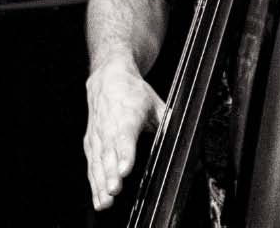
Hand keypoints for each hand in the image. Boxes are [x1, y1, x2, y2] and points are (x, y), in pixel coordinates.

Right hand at [84, 57, 165, 210]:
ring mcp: (98, 135)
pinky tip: (99, 199)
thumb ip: (168, 121)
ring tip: (106, 201)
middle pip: (109, 152)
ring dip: (101, 182)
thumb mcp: (154, 103)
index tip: (126, 170)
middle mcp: (109, 125)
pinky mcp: (90, 143)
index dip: (126, 153)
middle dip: (111, 173)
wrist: (107, 77)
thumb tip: (189, 138)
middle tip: (114, 190)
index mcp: (128, 114)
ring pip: (98, 161)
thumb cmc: (133, 92)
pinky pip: (92, 165)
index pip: (125, 135)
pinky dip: (94, 183)